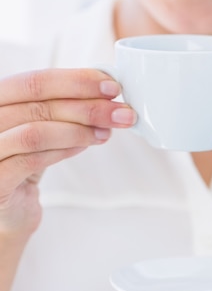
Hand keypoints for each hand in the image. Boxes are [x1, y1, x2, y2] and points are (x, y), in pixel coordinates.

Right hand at [0, 68, 134, 238]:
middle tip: (121, 112)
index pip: (35, 81)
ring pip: (35, 132)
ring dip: (80, 130)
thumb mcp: (42, 126)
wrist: (8, 209)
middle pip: (38, 105)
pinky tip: (86, 146)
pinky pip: (31, 160)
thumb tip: (107, 96)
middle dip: (88, 106)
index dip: (77, 82)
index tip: (111, 87)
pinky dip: (64, 150)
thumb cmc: (24, 161)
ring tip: (107, 132)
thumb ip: (65, 108)